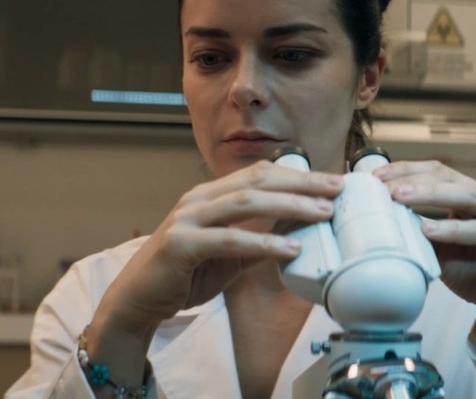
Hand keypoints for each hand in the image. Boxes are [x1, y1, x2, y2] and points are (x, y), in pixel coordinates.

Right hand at [93, 160, 343, 335]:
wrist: (137, 300)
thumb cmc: (183, 275)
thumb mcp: (229, 256)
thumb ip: (258, 242)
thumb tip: (298, 235)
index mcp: (210, 195)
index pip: (261, 174)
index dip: (298, 175)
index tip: (333, 181)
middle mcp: (199, 199)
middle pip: (258, 180)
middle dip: (302, 183)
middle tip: (338, 188)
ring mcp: (187, 219)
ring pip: (246, 202)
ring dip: (290, 205)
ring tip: (323, 213)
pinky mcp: (181, 245)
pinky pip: (229, 239)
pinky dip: (263, 242)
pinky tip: (291, 248)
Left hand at [373, 160, 475, 356]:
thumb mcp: (439, 251)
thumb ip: (420, 233)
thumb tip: (383, 218)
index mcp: (473, 196)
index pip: (438, 173)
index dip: (407, 170)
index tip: (376, 177)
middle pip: (450, 178)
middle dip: (415, 180)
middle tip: (384, 186)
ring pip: (468, 196)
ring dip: (432, 195)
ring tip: (402, 197)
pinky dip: (455, 229)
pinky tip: (430, 230)